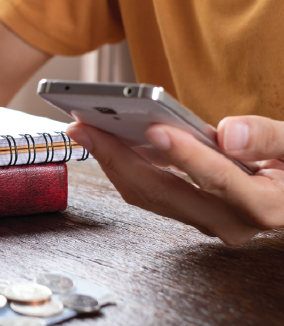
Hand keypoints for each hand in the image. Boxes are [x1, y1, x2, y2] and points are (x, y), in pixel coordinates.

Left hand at [67, 115, 283, 244]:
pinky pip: (149, 192)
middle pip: (164, 193)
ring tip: (84, 129)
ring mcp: (206, 221)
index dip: (185, 155)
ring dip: (112, 162)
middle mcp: (230, 222)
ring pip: (148, 195)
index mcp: (264, 206)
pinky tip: (105, 140)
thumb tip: (228, 133)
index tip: (155, 128)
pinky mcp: (190, 212)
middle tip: (85, 126)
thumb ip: (270, 138)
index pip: (219, 180)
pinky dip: (124, 165)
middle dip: (118, 158)